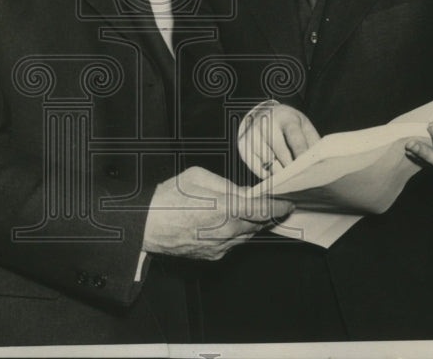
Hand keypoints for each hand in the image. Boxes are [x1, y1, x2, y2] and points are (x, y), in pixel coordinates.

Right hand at [142, 167, 293, 260]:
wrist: (145, 225)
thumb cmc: (167, 197)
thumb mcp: (197, 177)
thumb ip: (226, 185)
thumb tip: (245, 192)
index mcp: (225, 208)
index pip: (263, 211)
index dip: (279, 207)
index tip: (287, 203)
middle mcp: (226, 231)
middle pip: (258, 224)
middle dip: (267, 214)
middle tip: (274, 204)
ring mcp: (219, 246)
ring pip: (246, 235)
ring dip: (252, 224)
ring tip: (252, 211)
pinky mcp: (212, 255)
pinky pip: (232, 243)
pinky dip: (236, 233)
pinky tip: (229, 222)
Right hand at [238, 100, 320, 176]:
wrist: (265, 112)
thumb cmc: (288, 123)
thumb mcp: (302, 124)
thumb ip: (311, 140)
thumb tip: (319, 161)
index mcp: (285, 117)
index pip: (294, 137)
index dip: (301, 153)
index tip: (307, 167)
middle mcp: (266, 123)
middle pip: (279, 150)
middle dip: (289, 166)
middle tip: (298, 178)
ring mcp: (252, 133)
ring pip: (266, 160)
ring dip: (278, 172)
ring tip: (287, 178)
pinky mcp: (243, 144)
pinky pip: (254, 166)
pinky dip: (265, 174)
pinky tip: (274, 176)